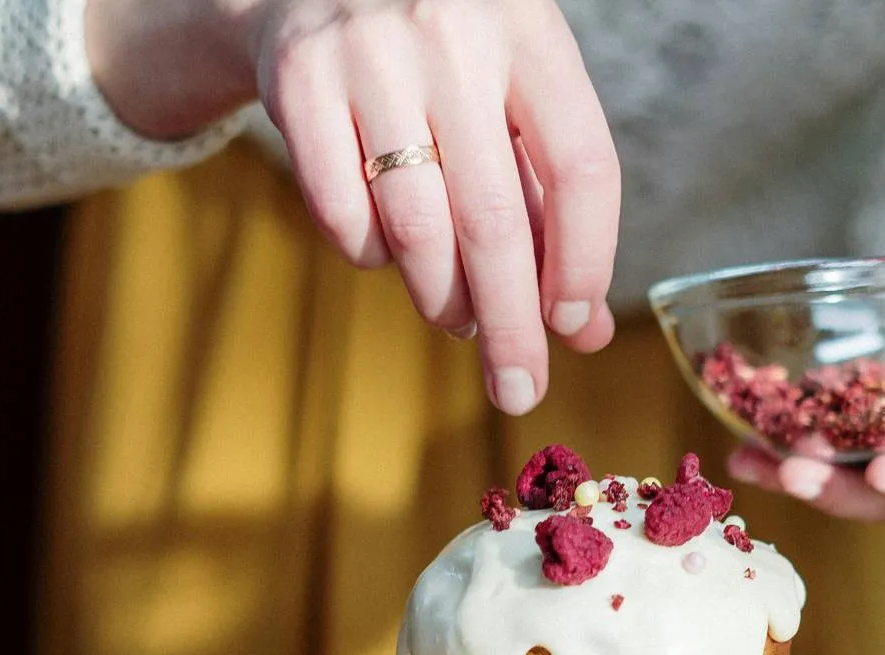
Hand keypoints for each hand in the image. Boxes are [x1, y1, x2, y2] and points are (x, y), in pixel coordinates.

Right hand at [87, 0, 620, 415]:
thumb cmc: (445, 59)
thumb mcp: (513, 102)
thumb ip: (551, 209)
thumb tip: (585, 331)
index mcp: (531, 32)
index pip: (583, 167)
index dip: (585, 261)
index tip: (572, 324)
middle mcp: (454, 36)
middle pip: (495, 219)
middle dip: (511, 326)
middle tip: (517, 389)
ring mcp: (371, 55)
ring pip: (417, 227)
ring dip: (443, 299)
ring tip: (458, 316)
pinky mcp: (299, 81)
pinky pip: (343, 214)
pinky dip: (370, 257)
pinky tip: (387, 251)